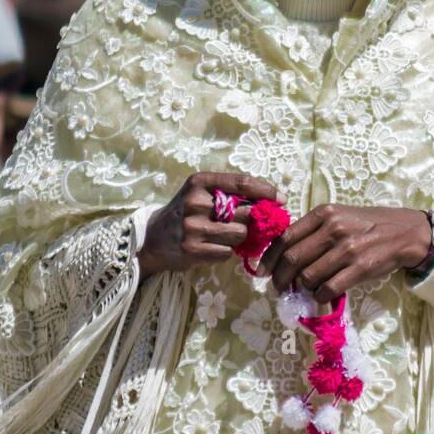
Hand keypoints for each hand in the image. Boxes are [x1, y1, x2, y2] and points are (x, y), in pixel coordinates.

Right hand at [137, 171, 279, 280]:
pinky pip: (227, 252)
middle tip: (257, 223)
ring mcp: (193, 227)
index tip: (281, 199)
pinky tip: (215, 247)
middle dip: (255, 219)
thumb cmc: (186, 212)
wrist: (152, 239)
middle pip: (246, 211)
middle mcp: (195, 202)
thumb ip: (229, 192)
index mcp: (199, 182)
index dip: (266, 191)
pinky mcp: (192, 250)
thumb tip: (270, 200)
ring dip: (242, 237)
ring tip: (230, 235)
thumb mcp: (200, 192)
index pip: (242, 182)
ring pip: (240, 233)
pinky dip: (227, 251)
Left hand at [259, 204, 432, 303]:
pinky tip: (322, 295)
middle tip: (279, 288)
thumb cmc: (368, 224)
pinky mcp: (359, 268)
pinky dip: (319, 296)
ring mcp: (347, 249)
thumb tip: (284, 254)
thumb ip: (314, 230)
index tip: (263, 271)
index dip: (269, 258)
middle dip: (280, 279)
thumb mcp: (339, 216)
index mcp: (324, 213)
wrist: (405, 232)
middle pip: (292, 259)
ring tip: (303, 291)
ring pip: (307, 276)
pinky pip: (327, 288)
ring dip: (301, 289)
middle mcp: (333, 228)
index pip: (285, 237)